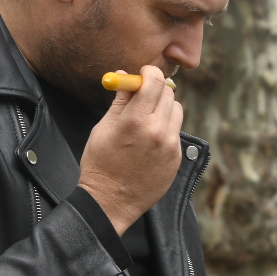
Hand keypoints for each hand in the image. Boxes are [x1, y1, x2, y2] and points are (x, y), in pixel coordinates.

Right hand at [77, 65, 184, 233]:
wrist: (109, 202)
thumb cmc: (100, 164)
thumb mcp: (103, 128)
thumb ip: (119, 100)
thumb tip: (125, 76)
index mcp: (135, 120)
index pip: (154, 81)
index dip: (149, 73)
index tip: (143, 74)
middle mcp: (157, 131)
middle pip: (168, 93)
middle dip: (155, 90)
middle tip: (143, 97)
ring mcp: (170, 146)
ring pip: (177, 110)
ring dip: (164, 108)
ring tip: (147, 119)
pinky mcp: (176, 158)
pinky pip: (176, 132)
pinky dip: (166, 128)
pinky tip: (150, 140)